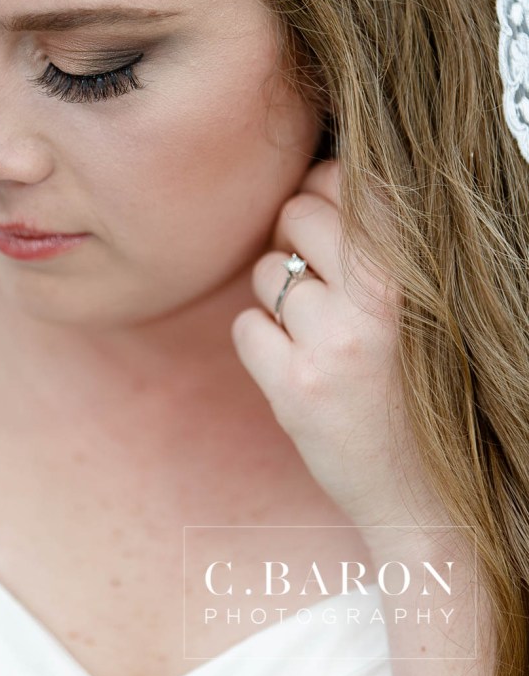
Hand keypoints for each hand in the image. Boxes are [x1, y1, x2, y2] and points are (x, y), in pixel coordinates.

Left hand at [231, 158, 448, 539]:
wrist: (430, 495)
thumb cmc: (420, 381)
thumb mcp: (418, 300)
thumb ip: (377, 243)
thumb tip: (314, 180)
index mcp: (413, 267)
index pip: (343, 180)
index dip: (323, 194)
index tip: (328, 224)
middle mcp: (376, 298)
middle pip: (294, 214)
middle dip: (292, 239)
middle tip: (316, 280)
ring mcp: (333, 344)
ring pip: (266, 273)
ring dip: (278, 298)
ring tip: (317, 334)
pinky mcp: (296, 389)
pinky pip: (246, 327)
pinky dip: (260, 342)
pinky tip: (296, 366)